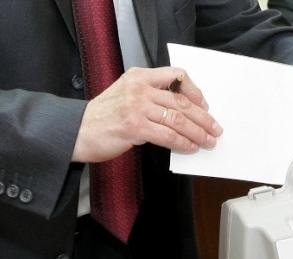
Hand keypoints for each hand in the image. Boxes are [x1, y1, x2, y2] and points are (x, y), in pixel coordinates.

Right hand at [72, 67, 222, 162]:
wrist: (77, 131)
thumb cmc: (102, 117)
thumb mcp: (126, 94)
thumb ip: (150, 97)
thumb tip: (180, 113)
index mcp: (139, 76)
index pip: (176, 76)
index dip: (194, 91)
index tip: (204, 105)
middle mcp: (140, 87)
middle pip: (181, 101)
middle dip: (203, 117)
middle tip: (215, 128)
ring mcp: (137, 106)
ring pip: (178, 119)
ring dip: (197, 132)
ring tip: (208, 141)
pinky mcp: (135, 126)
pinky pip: (167, 135)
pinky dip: (182, 143)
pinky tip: (190, 148)